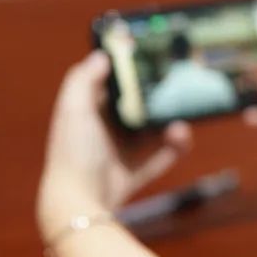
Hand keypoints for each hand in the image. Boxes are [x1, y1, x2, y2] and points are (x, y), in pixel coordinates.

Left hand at [37, 52, 191, 240]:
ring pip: (151, 131)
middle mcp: (103, 132)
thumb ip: (83, 80)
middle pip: (134, 108)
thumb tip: (102, 55)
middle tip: (175, 84)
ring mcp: (119, 154)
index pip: (107, 87)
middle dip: (154, 97)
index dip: (124, 73)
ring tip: (181, 118)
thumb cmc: (73, 153)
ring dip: (169, 122)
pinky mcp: (134, 173)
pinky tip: (182, 136)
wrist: (80, 202)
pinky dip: (174, 147)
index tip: (147, 58)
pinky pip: (160, 156)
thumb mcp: (74, 110)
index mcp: (86, 115)